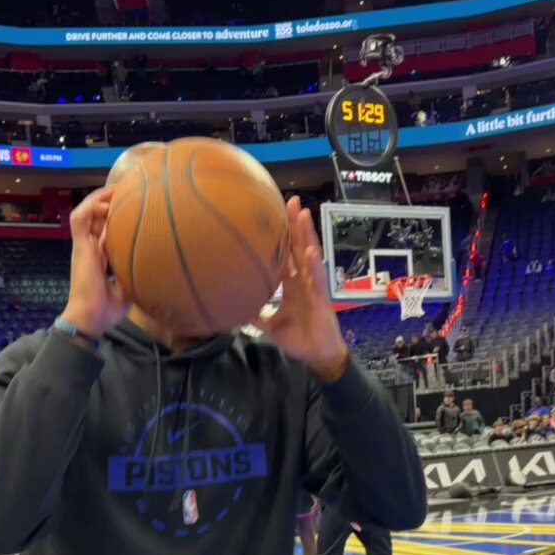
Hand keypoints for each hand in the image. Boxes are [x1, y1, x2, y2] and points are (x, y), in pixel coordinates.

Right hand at [60, 187, 130, 338]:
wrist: (90, 318)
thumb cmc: (107, 309)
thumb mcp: (128, 287)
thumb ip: (135, 273)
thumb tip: (156, 267)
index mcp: (99, 256)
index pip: (105, 229)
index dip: (115, 216)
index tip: (133, 206)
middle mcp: (90, 248)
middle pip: (94, 216)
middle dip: (107, 200)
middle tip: (127, 190)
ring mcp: (83, 246)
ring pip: (84, 212)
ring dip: (97, 199)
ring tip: (115, 190)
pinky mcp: (79, 247)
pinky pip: (79, 219)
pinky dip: (90, 207)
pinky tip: (105, 203)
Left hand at [254, 197, 347, 381]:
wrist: (317, 355)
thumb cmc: (298, 338)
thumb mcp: (269, 326)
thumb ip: (254, 314)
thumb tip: (232, 308)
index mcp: (293, 284)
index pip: (286, 254)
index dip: (282, 235)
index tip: (273, 214)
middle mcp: (304, 280)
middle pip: (299, 246)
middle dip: (296, 224)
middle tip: (290, 200)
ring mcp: (314, 286)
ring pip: (311, 255)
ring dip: (307, 235)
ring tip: (302, 214)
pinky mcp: (322, 298)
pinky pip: (318, 278)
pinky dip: (315, 265)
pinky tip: (311, 251)